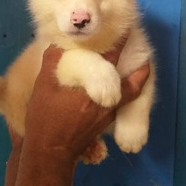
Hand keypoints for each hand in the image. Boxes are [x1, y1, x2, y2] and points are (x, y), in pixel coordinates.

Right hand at [24, 42, 148, 162]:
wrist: (50, 153)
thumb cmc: (46, 120)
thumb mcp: (43, 87)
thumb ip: (51, 62)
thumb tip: (57, 45)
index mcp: (93, 87)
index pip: (111, 59)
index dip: (119, 43)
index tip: (124, 31)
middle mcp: (107, 101)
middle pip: (134, 82)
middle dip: (140, 67)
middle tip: (142, 54)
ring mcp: (108, 115)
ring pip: (130, 95)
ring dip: (136, 82)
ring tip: (136, 70)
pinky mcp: (105, 124)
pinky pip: (122, 105)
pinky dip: (125, 94)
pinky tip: (117, 90)